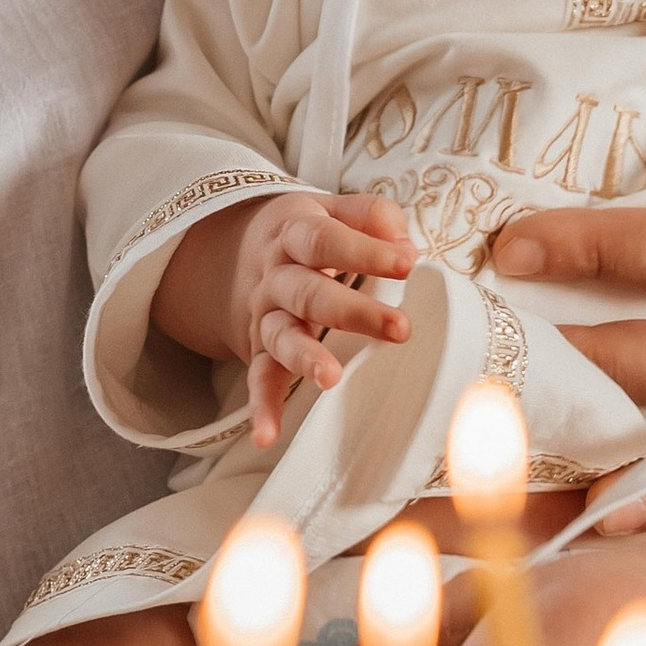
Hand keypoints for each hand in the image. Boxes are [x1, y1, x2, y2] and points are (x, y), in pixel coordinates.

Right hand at [223, 190, 415, 444]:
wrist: (238, 251)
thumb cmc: (308, 233)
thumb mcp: (335, 210)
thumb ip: (372, 216)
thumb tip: (403, 244)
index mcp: (295, 233)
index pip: (326, 240)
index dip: (366, 251)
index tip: (407, 263)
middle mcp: (275, 277)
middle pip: (309, 293)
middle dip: (353, 312)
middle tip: (399, 328)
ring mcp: (265, 316)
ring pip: (281, 337)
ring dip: (305, 358)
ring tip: (330, 378)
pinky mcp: (259, 351)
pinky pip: (259, 379)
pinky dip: (262, 407)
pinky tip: (267, 435)